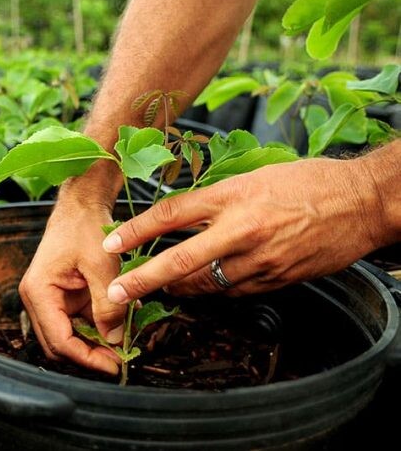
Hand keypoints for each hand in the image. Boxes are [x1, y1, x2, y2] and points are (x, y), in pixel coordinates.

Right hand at [19, 195, 126, 374]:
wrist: (81, 203)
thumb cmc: (84, 226)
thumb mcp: (101, 265)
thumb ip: (108, 303)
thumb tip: (115, 339)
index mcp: (39, 292)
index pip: (59, 340)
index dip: (86, 358)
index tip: (114, 365)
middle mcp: (38, 299)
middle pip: (60, 344)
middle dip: (90, 355)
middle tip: (120, 360)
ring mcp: (51, 298)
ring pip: (71, 336)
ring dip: (96, 342)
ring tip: (125, 343)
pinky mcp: (64, 296)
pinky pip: (80, 321)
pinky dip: (99, 327)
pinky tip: (120, 325)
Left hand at [102, 155, 388, 302]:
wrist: (363, 202)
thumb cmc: (307, 182)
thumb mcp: (253, 178)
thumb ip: (216, 200)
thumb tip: (180, 219)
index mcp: (232, 195)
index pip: (170, 214)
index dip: (135, 231)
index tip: (109, 243)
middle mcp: (241, 229)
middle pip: (180, 260)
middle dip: (143, 280)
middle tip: (116, 294)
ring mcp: (260, 259)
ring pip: (206, 284)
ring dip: (180, 289)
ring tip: (160, 289)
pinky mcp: (278, 279)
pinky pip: (236, 292)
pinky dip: (217, 291)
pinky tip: (208, 287)